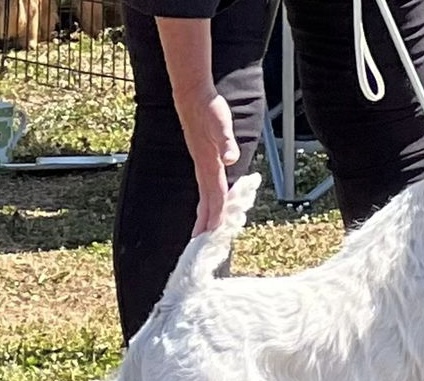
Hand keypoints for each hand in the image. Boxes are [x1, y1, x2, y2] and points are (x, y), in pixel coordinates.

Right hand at [175, 90, 240, 236]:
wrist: (192, 93)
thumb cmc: (208, 107)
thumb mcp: (220, 122)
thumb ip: (226, 140)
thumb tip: (230, 158)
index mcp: (209, 162)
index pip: (214, 194)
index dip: (215, 214)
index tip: (213, 232)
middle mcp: (204, 166)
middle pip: (206, 200)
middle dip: (204, 222)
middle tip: (199, 243)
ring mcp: (202, 163)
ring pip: (204, 194)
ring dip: (204, 213)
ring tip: (202, 231)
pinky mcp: (202, 158)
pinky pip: (206, 185)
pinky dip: (207, 199)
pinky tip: (209, 203)